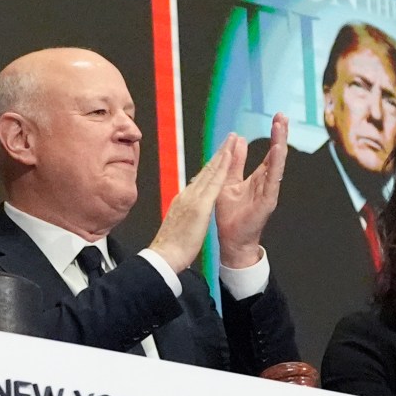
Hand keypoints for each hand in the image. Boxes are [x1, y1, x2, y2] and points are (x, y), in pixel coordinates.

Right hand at [147, 139, 237, 272]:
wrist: (163, 256)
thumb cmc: (170, 248)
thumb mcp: (177, 226)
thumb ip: (183, 215)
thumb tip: (186, 212)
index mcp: (183, 201)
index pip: (200, 179)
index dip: (211, 166)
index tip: (220, 155)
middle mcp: (187, 195)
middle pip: (206, 171)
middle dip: (218, 154)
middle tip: (229, 139)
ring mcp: (192, 199)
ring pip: (210, 172)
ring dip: (222, 155)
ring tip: (232, 141)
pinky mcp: (200, 206)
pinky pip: (214, 183)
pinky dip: (222, 168)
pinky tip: (229, 157)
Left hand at [212, 113, 287, 268]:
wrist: (231, 239)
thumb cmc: (230, 214)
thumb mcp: (228, 181)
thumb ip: (235, 163)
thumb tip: (238, 140)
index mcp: (258, 178)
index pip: (268, 153)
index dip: (273, 136)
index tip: (277, 117)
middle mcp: (266, 183)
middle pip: (276, 155)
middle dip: (280, 135)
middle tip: (282, 116)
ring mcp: (269, 192)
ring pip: (276, 164)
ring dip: (279, 145)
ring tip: (281, 127)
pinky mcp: (267, 201)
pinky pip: (272, 180)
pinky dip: (275, 165)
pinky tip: (277, 151)